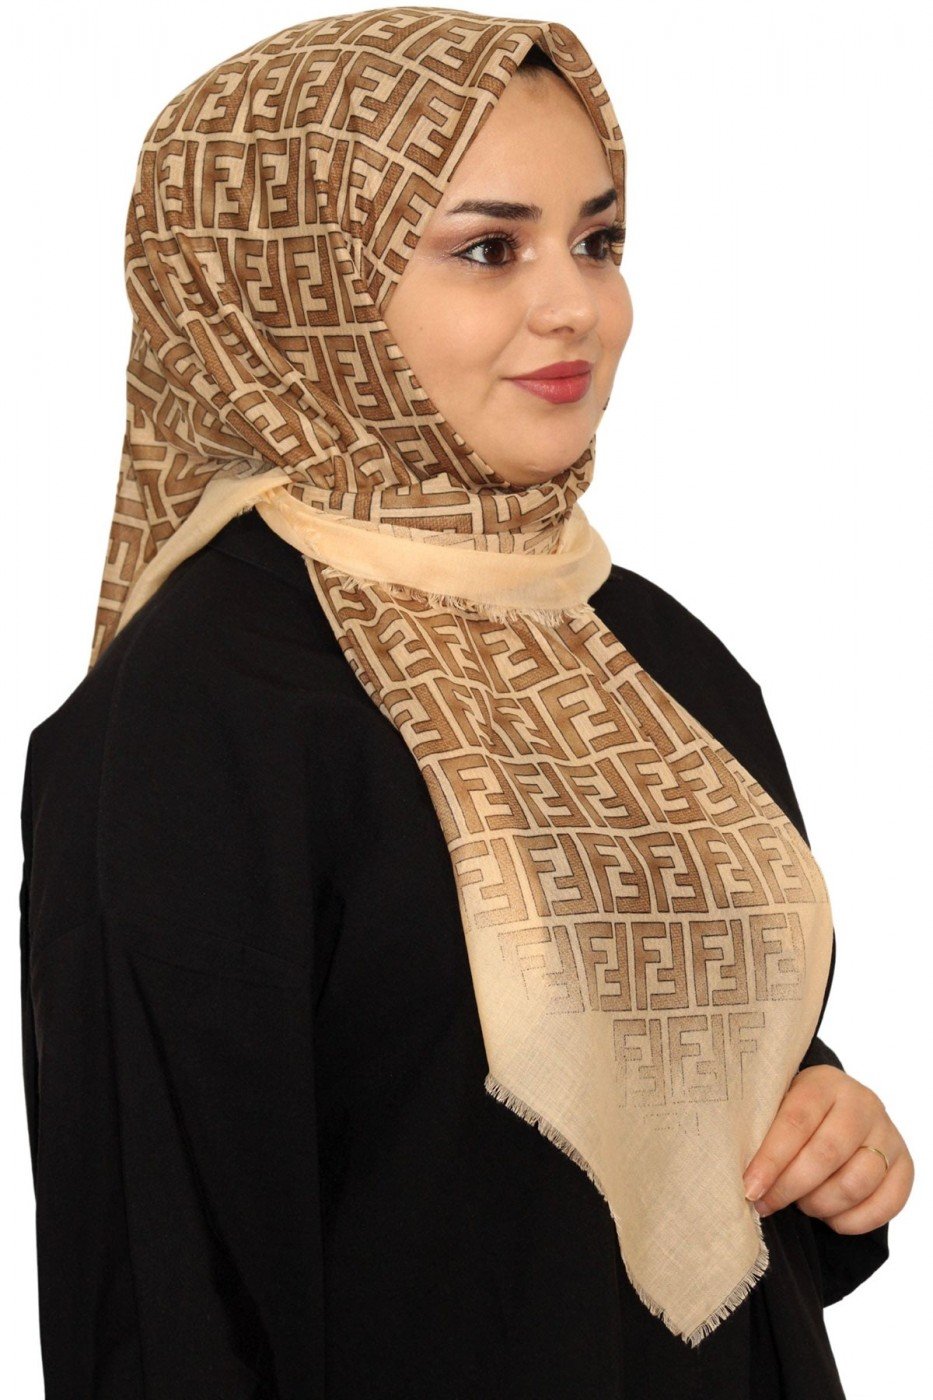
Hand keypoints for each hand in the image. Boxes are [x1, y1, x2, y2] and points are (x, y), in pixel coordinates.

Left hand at [741, 1065, 913, 1233]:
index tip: (750, 1188)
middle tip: (767, 1203)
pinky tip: (830, 1217)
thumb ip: (763, 1133)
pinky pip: (885, 1205)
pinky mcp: (905, 1165)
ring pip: (855, 1183)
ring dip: (820, 1205)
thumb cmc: (797, 1113)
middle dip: (790, 1187)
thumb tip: (746, 1180)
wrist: (839, 1109)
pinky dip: (852, 1221)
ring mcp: (887, 1134)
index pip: (796, 1122)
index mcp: (824, 1083)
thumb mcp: (777, 1107)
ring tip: (800, 1204)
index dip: (771, 1160)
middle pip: (826, 1154)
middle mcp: (862, 1104)